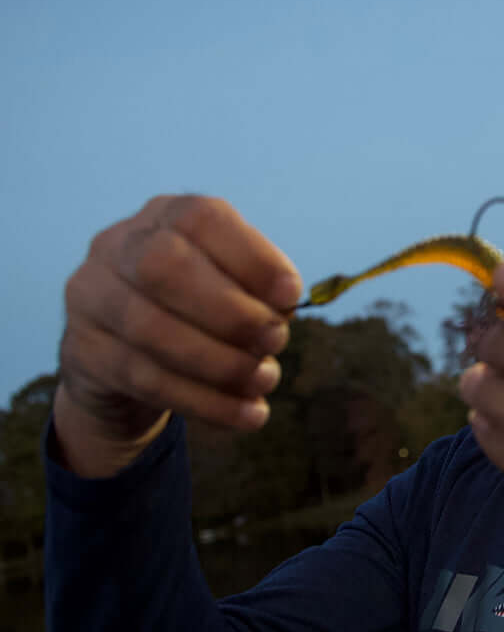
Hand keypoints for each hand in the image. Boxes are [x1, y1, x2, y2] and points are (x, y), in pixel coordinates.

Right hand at [55, 195, 301, 476]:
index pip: (203, 219)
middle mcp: (119, 246)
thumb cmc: (200, 310)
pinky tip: (247, 414)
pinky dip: (206, 401)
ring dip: (221, 363)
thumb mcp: (230, 288)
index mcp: (166, 216)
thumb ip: (258, 293)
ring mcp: (92, 297)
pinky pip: (145, 379)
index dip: (253, 257)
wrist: (129, 358)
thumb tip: (282, 310)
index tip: (292, 296)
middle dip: (231, 311)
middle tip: (276, 340)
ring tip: (265, 380)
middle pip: (165, 267)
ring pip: (151, 329)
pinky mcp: (84, 351)